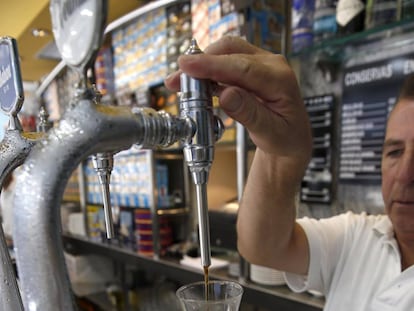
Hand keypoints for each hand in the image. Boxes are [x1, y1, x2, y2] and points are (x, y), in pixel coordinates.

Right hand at [165, 36, 311, 165]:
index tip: (187, 66)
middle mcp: (271, 65)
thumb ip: (250, 114)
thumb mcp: (270, 133)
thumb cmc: (285, 137)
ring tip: (179, 83)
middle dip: (201, 63)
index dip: (212, 65)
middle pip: (230, 52)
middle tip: (177, 80)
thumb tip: (227, 95)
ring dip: (201, 66)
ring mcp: (260, 64)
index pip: (242, 67)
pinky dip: (206, 73)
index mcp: (280, 80)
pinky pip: (223, 63)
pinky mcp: (248, 69)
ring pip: (224, 54)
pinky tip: (193, 85)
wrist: (290, 138)